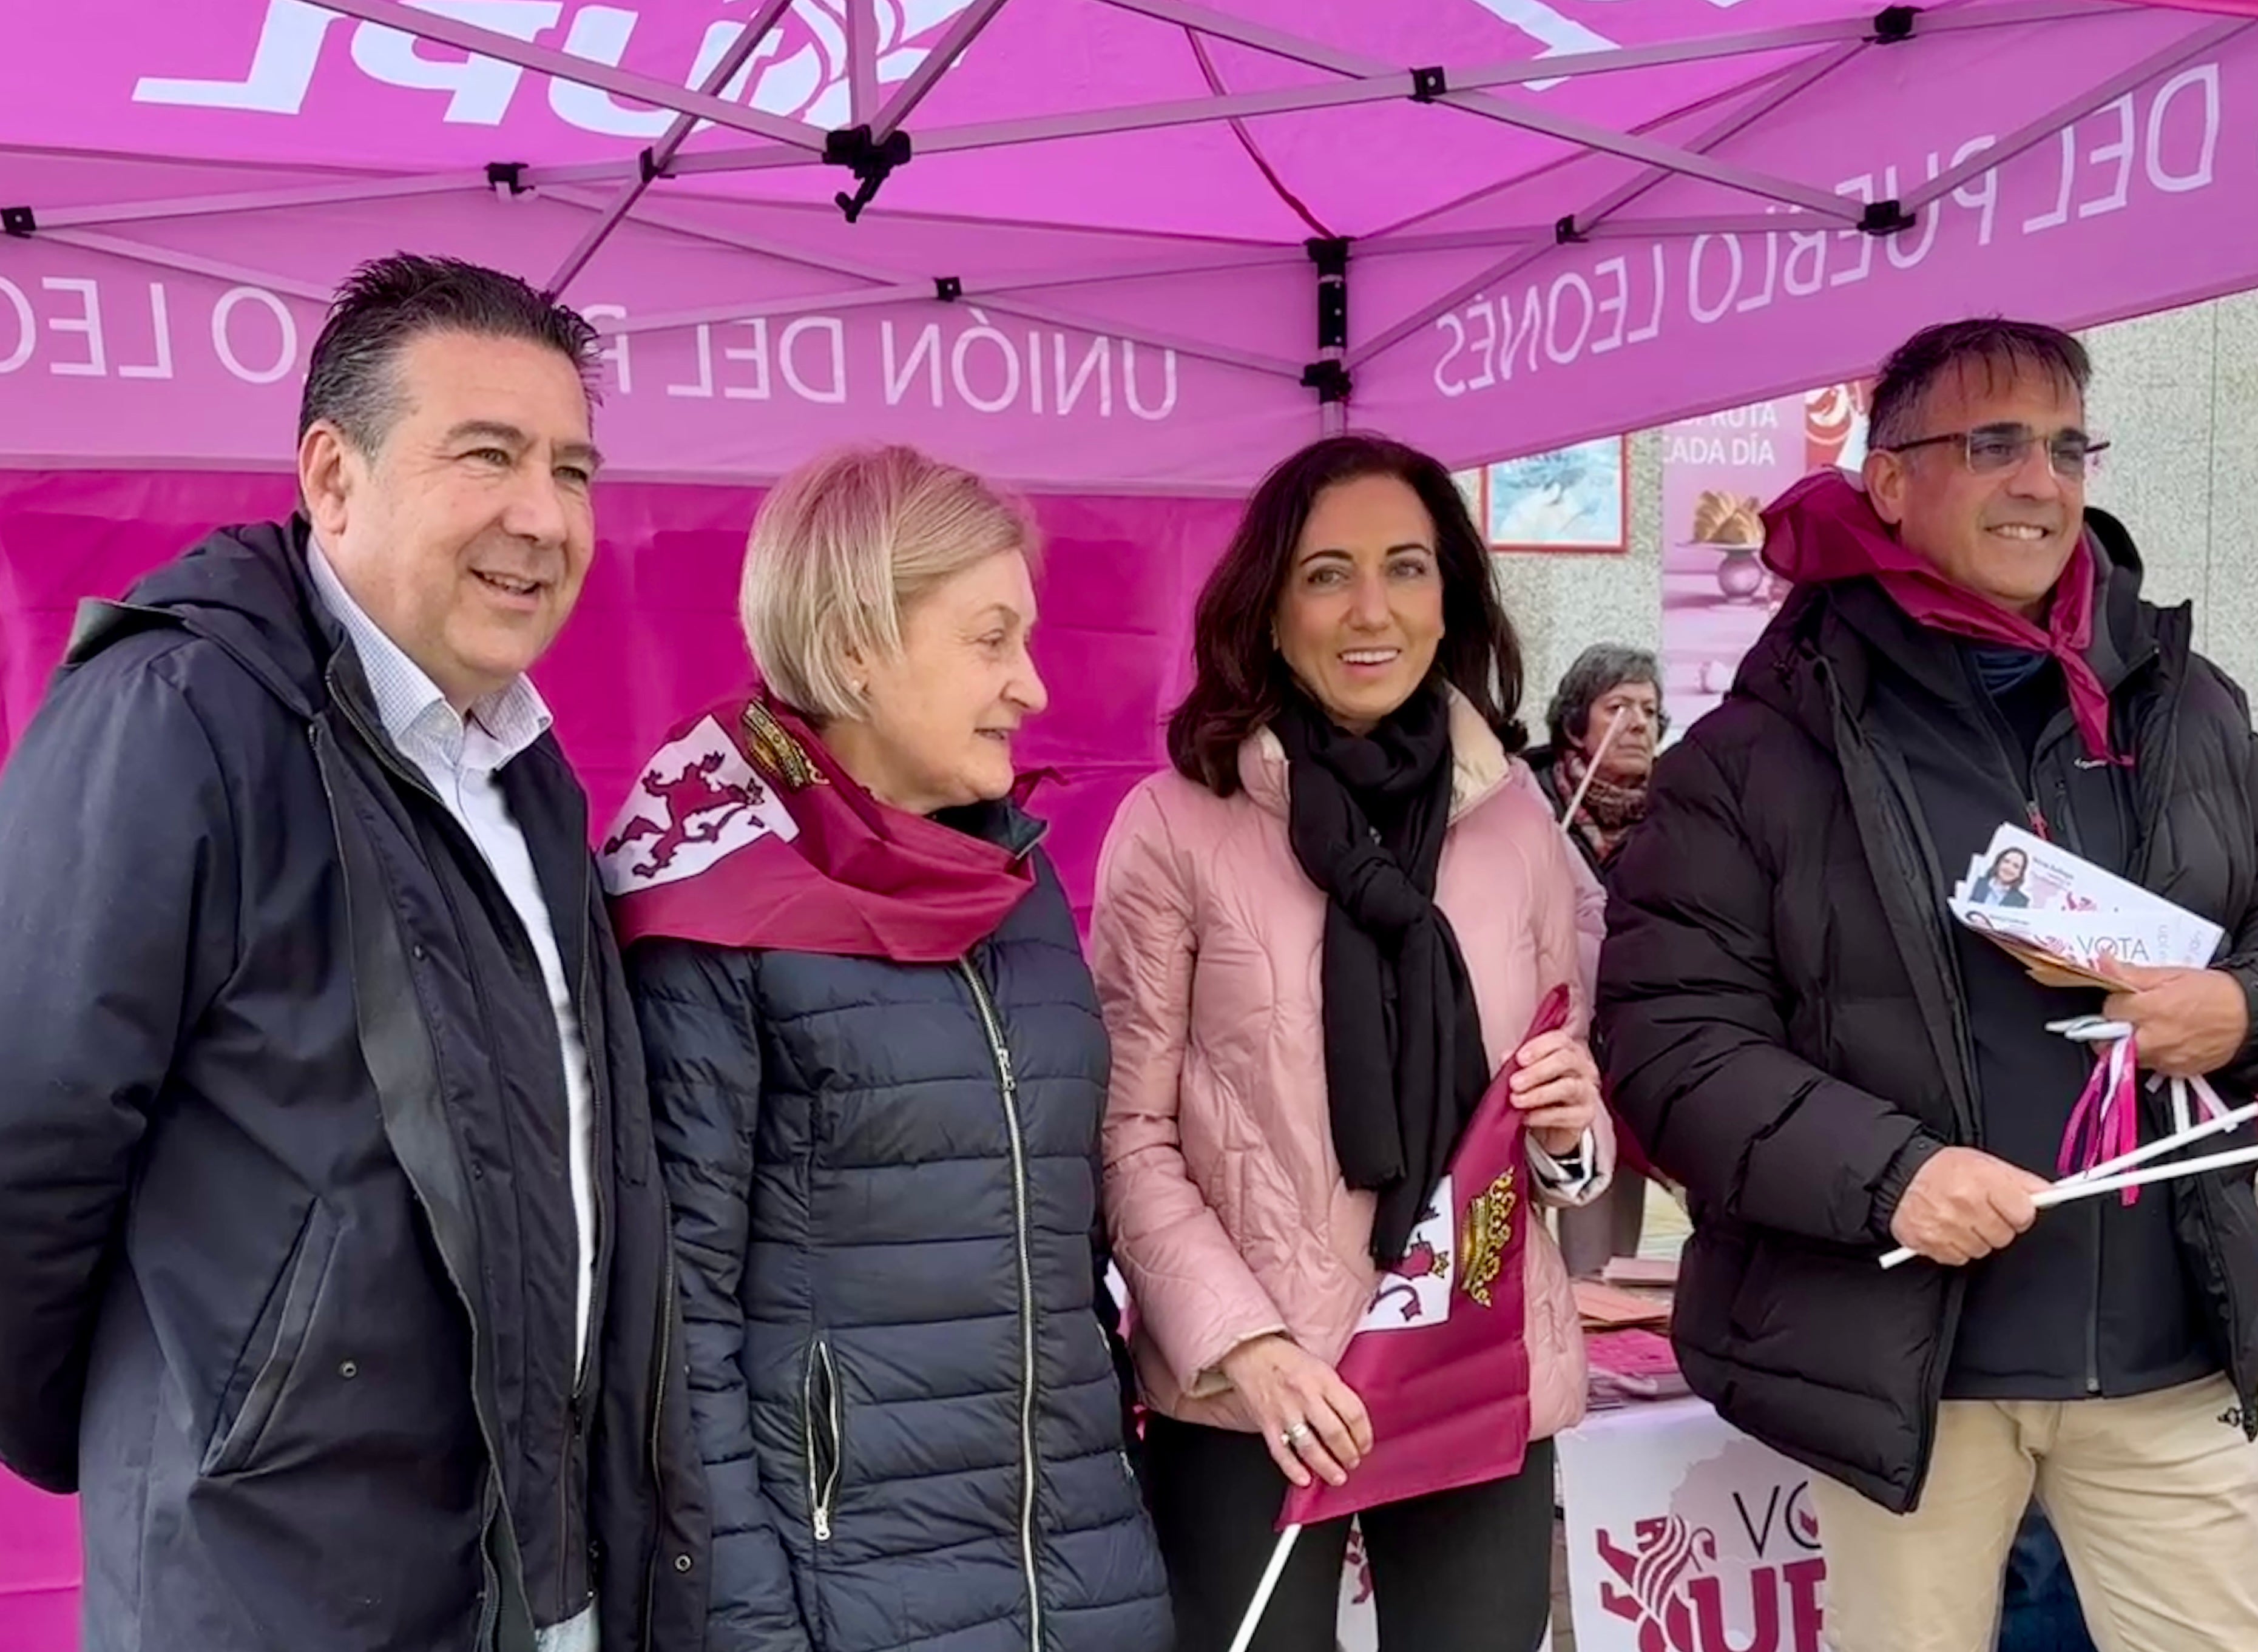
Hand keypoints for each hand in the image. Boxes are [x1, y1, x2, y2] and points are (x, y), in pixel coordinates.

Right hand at [1216, 1334, 1371, 1489]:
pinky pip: (1281, 1452)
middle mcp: (1306, 1396)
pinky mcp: (1266, 1422)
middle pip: (1335, 1433)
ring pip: (1310, 1447)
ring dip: (1327, 1467)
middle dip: (1348, 1454)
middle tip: (1353, 1461)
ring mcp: (1285, 1411)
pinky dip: (1293, 1469)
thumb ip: (1335, 1391)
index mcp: (1323, 1379)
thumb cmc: (1285, 1357)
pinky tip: (1304, 1479)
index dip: (1363, 1434)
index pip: (1353, 1412)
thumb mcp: (1319, 1366)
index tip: (1365, 1444)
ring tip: (1337, 1476)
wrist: (1248, 1350)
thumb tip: (1352, 1421)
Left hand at [1507, 1029, 1600, 1155]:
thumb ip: (1517, 1063)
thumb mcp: (1527, 1074)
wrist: (1552, 1126)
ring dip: (1538, 1094)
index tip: (1519, 1059)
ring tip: (1516, 1100)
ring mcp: (1587, 1092)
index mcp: (1569, 1051)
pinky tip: (1528, 1117)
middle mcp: (1583, 1068)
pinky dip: (1544, 1116)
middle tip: (1514, 1083)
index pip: (1559, 1040)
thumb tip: (1506, 1057)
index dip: (1538, 1047)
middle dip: (1536, 1071)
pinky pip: (1567, 1114)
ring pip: (1568, 1087)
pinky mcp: (1586, 1115)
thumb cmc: (1542, 1093)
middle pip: (1565, 1060)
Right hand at [1888, 1147, 2048, 1266]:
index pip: (2024, 1213)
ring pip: (1983, 1249)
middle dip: (1997, 1225)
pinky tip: (1948, 1228)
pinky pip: (1960, 1258)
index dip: (2019, 1211)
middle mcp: (1963, 1204)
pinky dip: (1956, 1246)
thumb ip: (2022, 1180)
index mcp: (1981, 1180)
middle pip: (2005, 1235)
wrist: (1899, 1175)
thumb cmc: (1943, 1169)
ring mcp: (1945, 1225)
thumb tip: (2053, 1193)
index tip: (2010, 1206)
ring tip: (1961, 1218)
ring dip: (1976, 1237)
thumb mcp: (1986, 1163)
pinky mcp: (1929, 1243)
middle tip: (1980, 1210)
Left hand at [2100, 962, 2248, 1077]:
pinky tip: (2165, 1040)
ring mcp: (2164, 1059)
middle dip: (2110, 1028)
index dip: (2112, 1002)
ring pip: (2127, 1055)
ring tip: (2149, 1028)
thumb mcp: (2171, 974)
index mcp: (2149, 1010)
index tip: (2120, 999)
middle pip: (2107, 1039)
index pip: (2107, 1010)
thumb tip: (2103, 962)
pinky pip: (2150, 1066)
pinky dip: (2151, 1054)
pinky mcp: (2175, 1072)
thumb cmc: (2213, 993)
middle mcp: (2154, 1039)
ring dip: (2129, 1042)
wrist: (2247, 1016)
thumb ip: (2131, 974)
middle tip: (2124, 1018)